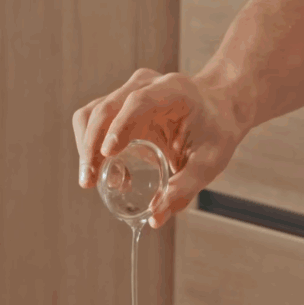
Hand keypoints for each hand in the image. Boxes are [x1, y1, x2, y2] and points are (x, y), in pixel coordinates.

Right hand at [72, 68, 249, 227]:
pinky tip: (105, 171)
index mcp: (172, 90)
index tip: (108, 153)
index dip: (120, 125)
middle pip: (106, 107)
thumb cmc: (216, 133)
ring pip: (91, 114)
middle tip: (89, 181)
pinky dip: (91, 146)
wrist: (218, 109)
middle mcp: (145, 85)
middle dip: (91, 145)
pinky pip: (93, 123)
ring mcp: (128, 92)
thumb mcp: (209, 163)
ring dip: (85, 147)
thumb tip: (154, 219)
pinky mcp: (118, 106)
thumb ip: (183, 190)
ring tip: (93, 179)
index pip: (138, 101)